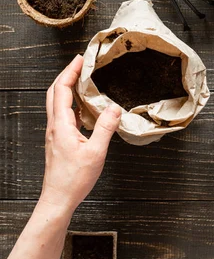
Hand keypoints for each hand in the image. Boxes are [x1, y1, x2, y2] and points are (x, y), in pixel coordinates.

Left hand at [41, 55, 121, 213]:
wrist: (58, 198)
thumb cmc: (74, 179)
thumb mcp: (96, 152)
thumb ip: (105, 128)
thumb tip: (114, 108)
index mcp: (61, 125)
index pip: (62, 89)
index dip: (70, 71)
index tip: (81, 59)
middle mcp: (54, 126)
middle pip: (55, 92)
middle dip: (66, 75)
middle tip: (80, 64)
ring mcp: (55, 133)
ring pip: (57, 103)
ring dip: (68, 88)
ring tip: (83, 80)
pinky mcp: (59, 140)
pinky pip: (63, 115)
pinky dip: (72, 103)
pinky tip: (84, 107)